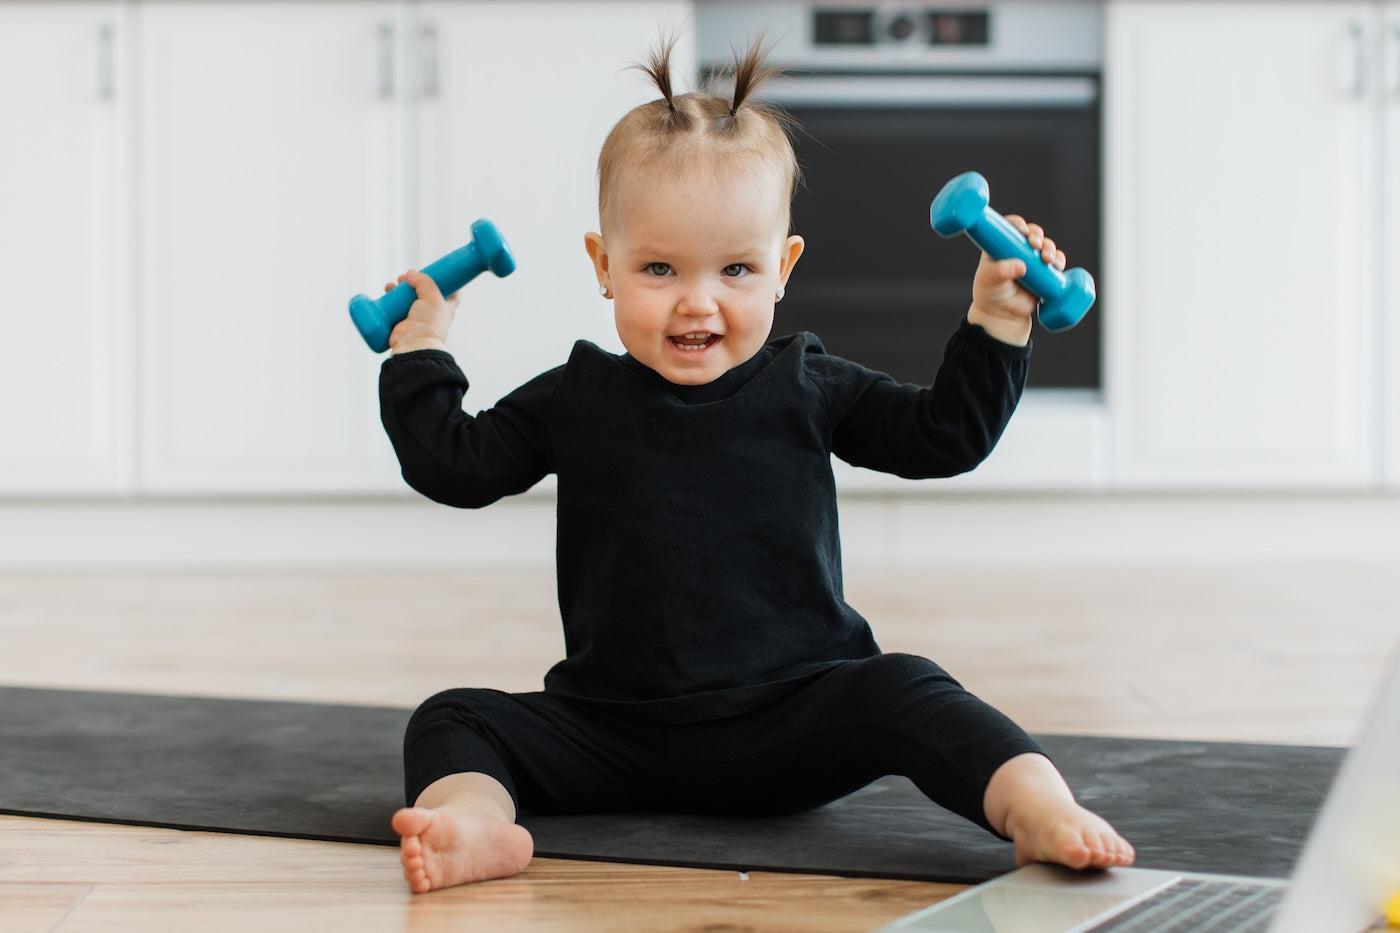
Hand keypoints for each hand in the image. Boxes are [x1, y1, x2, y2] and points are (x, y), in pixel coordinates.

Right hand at [385, 269, 459, 353]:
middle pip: (424, 292)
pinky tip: (387, 291)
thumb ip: (424, 282)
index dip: (445, 282)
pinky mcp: (401, 322)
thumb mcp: (432, 297)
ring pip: (407, 298)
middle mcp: (431, 313)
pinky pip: (395, 307)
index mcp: (445, 308)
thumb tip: (410, 274)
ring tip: (392, 285)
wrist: (413, 345)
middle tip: (404, 278)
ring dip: (399, 289)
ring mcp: (415, 318)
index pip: (451, 293)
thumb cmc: (428, 323)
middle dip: (414, 282)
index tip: (434, 273)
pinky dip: (390, 298)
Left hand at [967, 215, 1067, 346]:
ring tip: (1046, 259)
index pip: (1012, 227)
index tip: (1023, 231)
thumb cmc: (990, 294)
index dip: (1019, 224)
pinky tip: (1056, 265)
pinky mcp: (1045, 273)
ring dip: (1050, 249)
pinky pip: (1057, 262)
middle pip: (1033, 233)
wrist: (1002, 316)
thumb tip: (1022, 266)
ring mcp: (1033, 261)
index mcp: (1002, 246)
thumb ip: (1001, 271)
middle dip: (1038, 236)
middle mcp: (1019, 250)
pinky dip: (1059, 261)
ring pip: (1047, 246)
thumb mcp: (989, 280)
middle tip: (1035, 245)